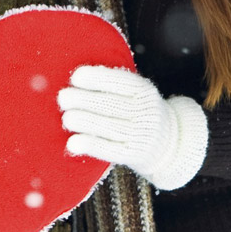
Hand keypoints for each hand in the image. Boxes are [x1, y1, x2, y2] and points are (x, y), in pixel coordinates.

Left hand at [57, 65, 207, 190]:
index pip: (119, 81)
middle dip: (84, 99)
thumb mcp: (136, 92)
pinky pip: (109, 150)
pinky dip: (90, 145)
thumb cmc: (139, 111)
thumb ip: (113, 85)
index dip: (96, 78)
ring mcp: (140, 134)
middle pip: (111, 104)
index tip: (75, 77)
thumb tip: (75, 77)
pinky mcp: (133, 154)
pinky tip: (72, 143)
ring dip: (84, 121)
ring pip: (108, 126)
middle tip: (63, 98)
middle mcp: (145, 112)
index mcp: (144, 91)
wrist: (167, 143)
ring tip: (67, 117)